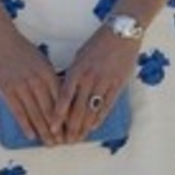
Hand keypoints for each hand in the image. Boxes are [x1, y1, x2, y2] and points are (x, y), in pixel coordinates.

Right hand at [0, 25, 62, 145]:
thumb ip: (52, 80)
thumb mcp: (44, 62)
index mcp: (48, 74)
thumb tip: (63, 99)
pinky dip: (26, 125)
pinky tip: (32, 135)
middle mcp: (36, 81)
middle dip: (58, 129)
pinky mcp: (7, 91)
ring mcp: (21, 87)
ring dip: (43, 131)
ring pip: (35, 114)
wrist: (1, 42)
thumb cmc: (24, 52)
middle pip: (50, 110)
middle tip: (64, 142)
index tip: (73, 129)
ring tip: (50, 143)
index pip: (61, 100)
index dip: (67, 117)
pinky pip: (18, 112)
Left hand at [55, 27, 140, 142]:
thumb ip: (73, 74)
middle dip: (70, 127)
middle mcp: (89, 78)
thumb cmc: (98, 43)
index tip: (52, 128)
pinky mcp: (118, 84)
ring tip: (78, 138)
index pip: (64, 97)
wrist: (122, 33)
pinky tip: (93, 127)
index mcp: (77, 70)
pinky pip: (107, 105)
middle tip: (65, 141)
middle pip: (78, 108)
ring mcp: (104, 82)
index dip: (58, 115)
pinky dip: (100, 117)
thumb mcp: (80, 56)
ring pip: (92, 110)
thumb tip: (65, 93)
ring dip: (84, 126)